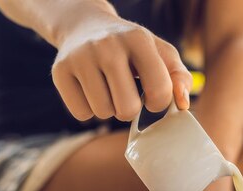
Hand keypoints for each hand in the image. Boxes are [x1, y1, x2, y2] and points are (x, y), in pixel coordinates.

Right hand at [51, 14, 192, 120]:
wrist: (84, 25)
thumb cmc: (130, 47)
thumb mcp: (160, 53)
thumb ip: (179, 78)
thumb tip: (183, 104)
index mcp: (138, 39)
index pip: (159, 91)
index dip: (159, 102)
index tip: (152, 96)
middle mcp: (107, 45)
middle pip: (127, 109)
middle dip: (130, 109)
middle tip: (126, 94)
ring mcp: (80, 57)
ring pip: (103, 113)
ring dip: (108, 109)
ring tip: (107, 88)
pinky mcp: (59, 71)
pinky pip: (81, 114)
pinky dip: (88, 110)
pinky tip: (90, 90)